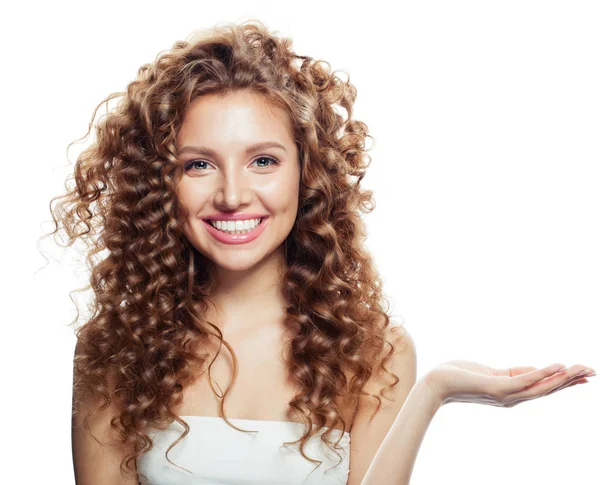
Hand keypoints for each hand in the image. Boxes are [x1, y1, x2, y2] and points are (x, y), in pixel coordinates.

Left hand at [425, 360, 595, 406]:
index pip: (543, 386)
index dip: (563, 380)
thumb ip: (510, 373)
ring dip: (563, 377)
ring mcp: (505, 394)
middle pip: (547, 388)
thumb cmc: (458, 376)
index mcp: (511, 393)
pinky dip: (542, 373)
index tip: (583, 375)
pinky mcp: (496, 388)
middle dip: (571, 380)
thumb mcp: (489, 372)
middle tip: (593, 371)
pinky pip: (524, 380)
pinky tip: (556, 366)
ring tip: (581, 368)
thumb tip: (530, 369)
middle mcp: (512, 398)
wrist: (435, 383)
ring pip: (541, 386)